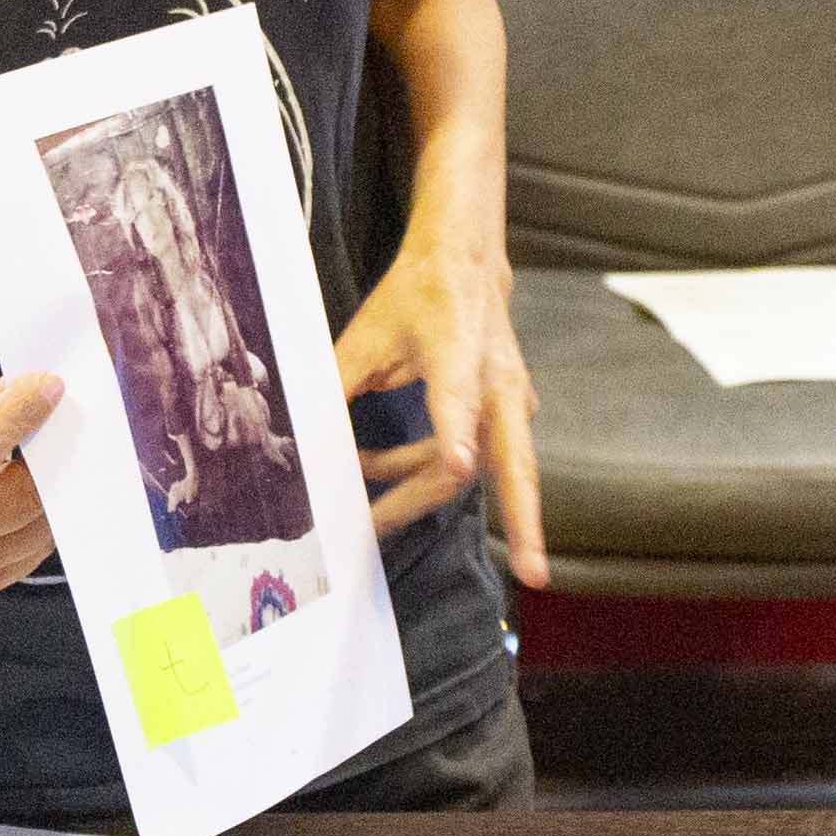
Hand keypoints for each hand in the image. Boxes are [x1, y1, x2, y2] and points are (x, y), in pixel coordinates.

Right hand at [0, 371, 59, 606]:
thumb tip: (25, 394)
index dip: (21, 414)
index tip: (50, 386)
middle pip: (22, 502)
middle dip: (50, 459)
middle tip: (57, 424)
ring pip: (35, 533)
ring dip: (50, 491)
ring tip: (40, 457)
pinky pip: (26, 556)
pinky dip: (35, 521)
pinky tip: (20, 492)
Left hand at [337, 239, 545, 584]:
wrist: (469, 262)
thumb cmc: (418, 295)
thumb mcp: (366, 333)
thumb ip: (336, 385)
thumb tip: (302, 441)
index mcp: (459, 351)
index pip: (457, 398)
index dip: (453, 434)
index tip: (456, 464)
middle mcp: (496, 383)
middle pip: (514, 462)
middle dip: (524, 521)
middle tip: (532, 574)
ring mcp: (508, 401)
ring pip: (483, 471)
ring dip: (419, 495)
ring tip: (366, 516)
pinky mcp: (505, 414)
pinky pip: (467, 459)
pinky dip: (421, 471)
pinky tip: (376, 467)